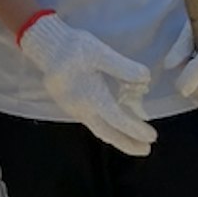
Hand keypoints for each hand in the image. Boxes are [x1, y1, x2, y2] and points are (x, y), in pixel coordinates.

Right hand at [18, 10, 155, 154]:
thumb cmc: (73, 47)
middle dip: (127, 143)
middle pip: (107, 133)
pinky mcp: (71, 105)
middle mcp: (82, 108)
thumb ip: (123, 67)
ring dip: (119, 138)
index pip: (118, 119)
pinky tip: (116, 127)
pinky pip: (93, 123)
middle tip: (146, 150)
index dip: (135, 129)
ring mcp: (75, 109)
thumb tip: (145, 79)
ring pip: (100, 129)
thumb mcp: (100, 52)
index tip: (152, 136)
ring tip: (136, 143)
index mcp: (91, 97)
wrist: (45, 46)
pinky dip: (108, 129)